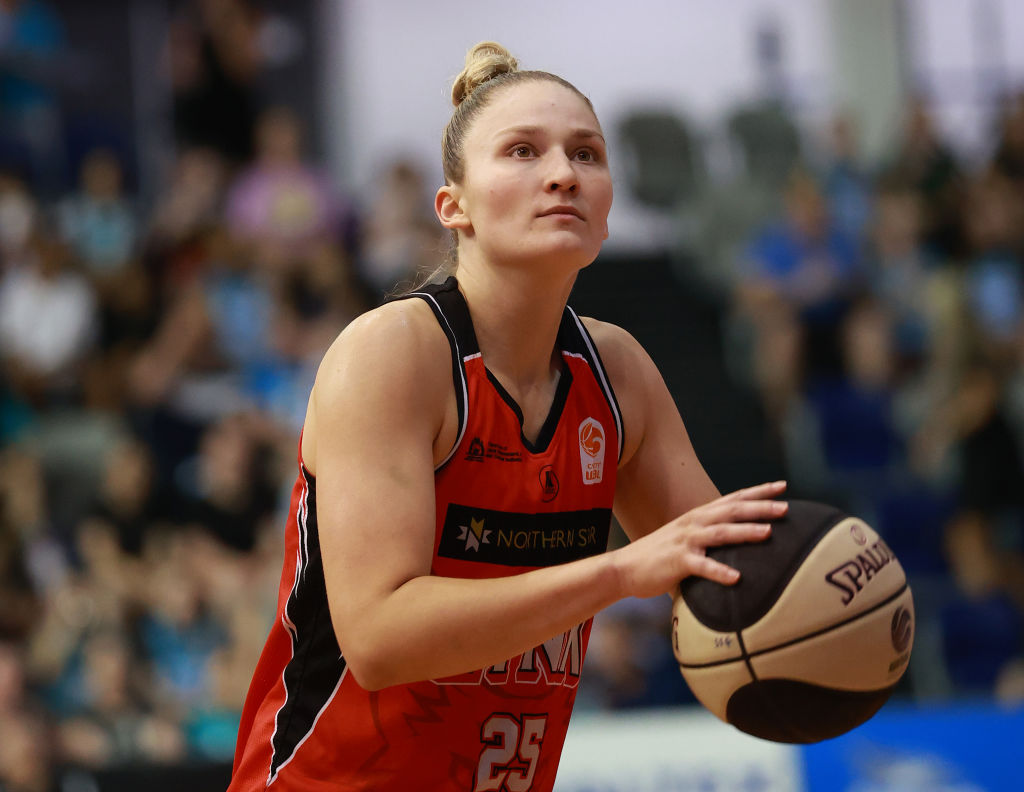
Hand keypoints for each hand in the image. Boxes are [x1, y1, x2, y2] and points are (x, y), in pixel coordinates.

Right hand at [612, 481, 786, 598]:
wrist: (625, 567)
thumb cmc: (660, 556)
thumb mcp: (687, 539)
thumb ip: (710, 537)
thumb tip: (738, 542)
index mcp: (698, 516)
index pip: (733, 499)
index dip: (758, 492)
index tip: (783, 486)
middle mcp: (694, 523)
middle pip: (731, 511)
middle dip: (760, 508)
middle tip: (785, 507)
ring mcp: (685, 541)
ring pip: (720, 533)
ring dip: (745, 531)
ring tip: (768, 533)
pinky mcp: (678, 561)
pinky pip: (702, 566)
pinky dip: (719, 571)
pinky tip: (736, 578)